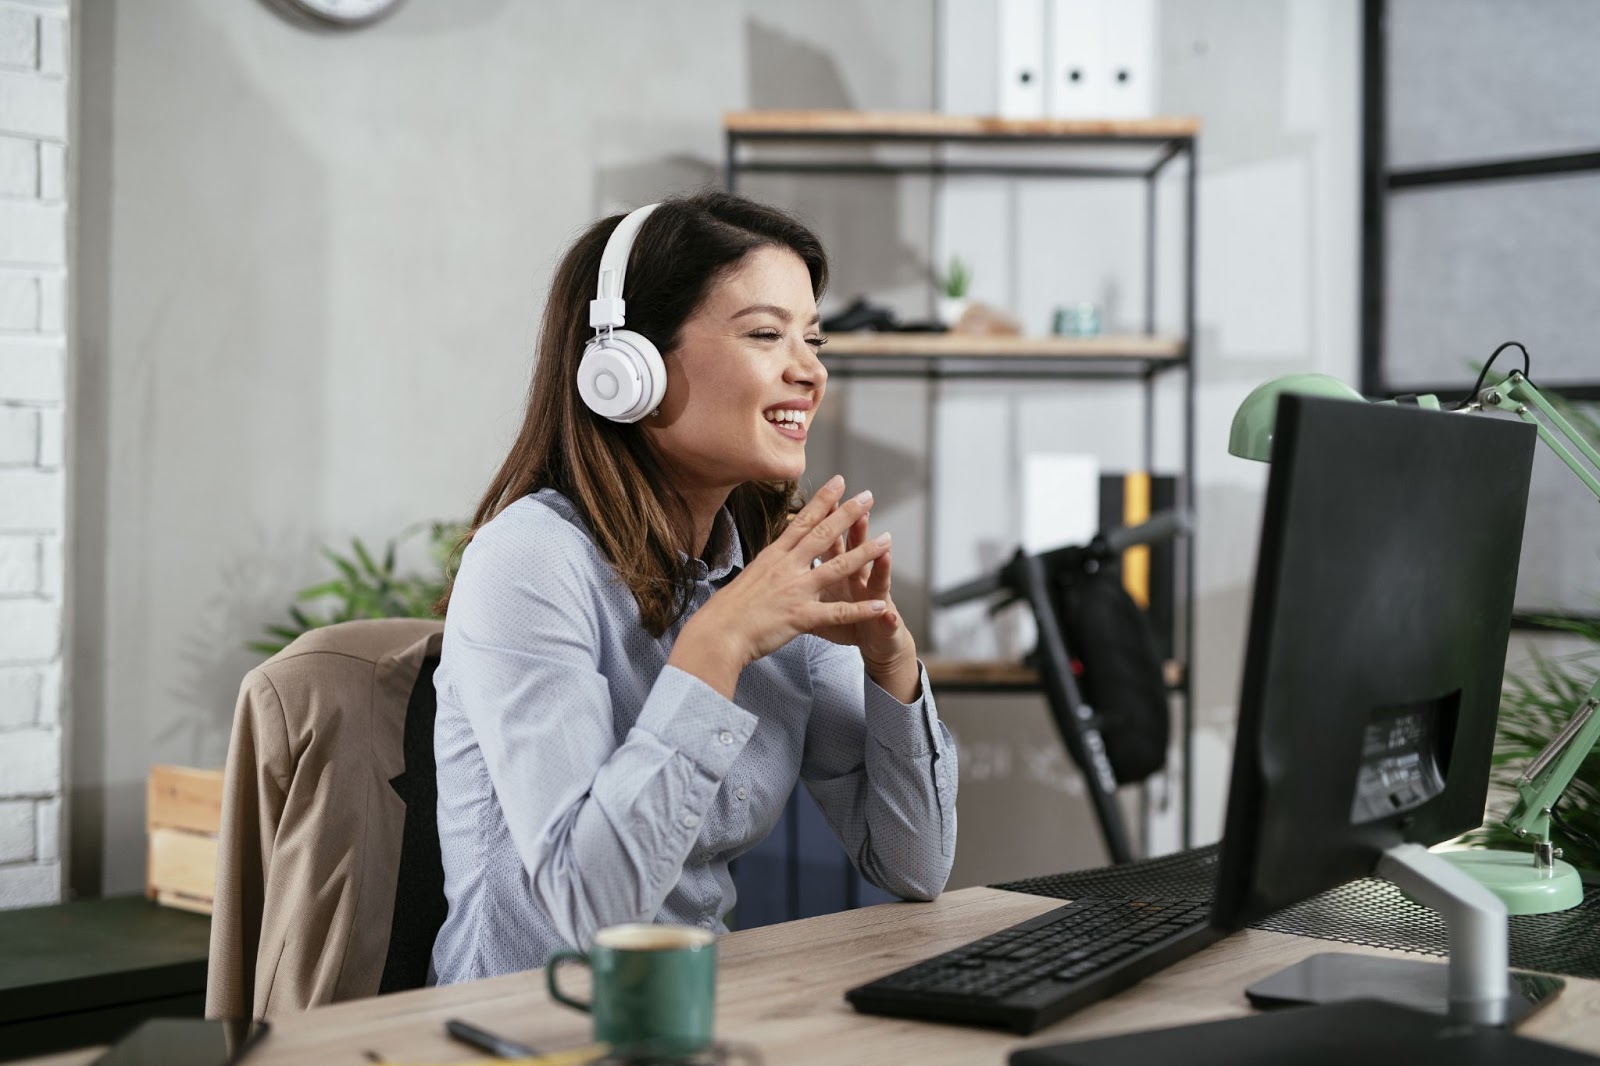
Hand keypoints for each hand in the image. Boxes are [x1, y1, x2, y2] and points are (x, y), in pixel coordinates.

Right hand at [669, 475, 891, 695]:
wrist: (717, 634)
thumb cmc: (728, 610)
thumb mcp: (750, 577)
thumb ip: (769, 567)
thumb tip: (776, 558)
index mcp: (774, 556)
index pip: (802, 521)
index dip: (823, 500)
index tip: (839, 481)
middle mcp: (787, 568)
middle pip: (823, 534)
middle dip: (849, 514)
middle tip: (869, 495)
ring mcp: (795, 590)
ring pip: (837, 567)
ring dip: (865, 553)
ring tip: (887, 540)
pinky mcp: (801, 616)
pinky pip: (837, 612)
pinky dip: (860, 610)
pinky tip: (879, 605)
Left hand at [811, 503, 917, 697]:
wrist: (877, 642)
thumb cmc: (847, 620)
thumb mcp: (823, 596)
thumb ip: (810, 578)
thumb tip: (786, 558)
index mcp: (840, 572)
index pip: (832, 542)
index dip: (828, 522)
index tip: (825, 501)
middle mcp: (861, 580)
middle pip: (858, 552)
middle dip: (860, 532)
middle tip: (862, 508)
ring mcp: (876, 600)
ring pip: (878, 579)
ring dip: (881, 565)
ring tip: (886, 548)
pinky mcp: (886, 623)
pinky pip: (886, 620)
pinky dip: (887, 618)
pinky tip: (888, 614)